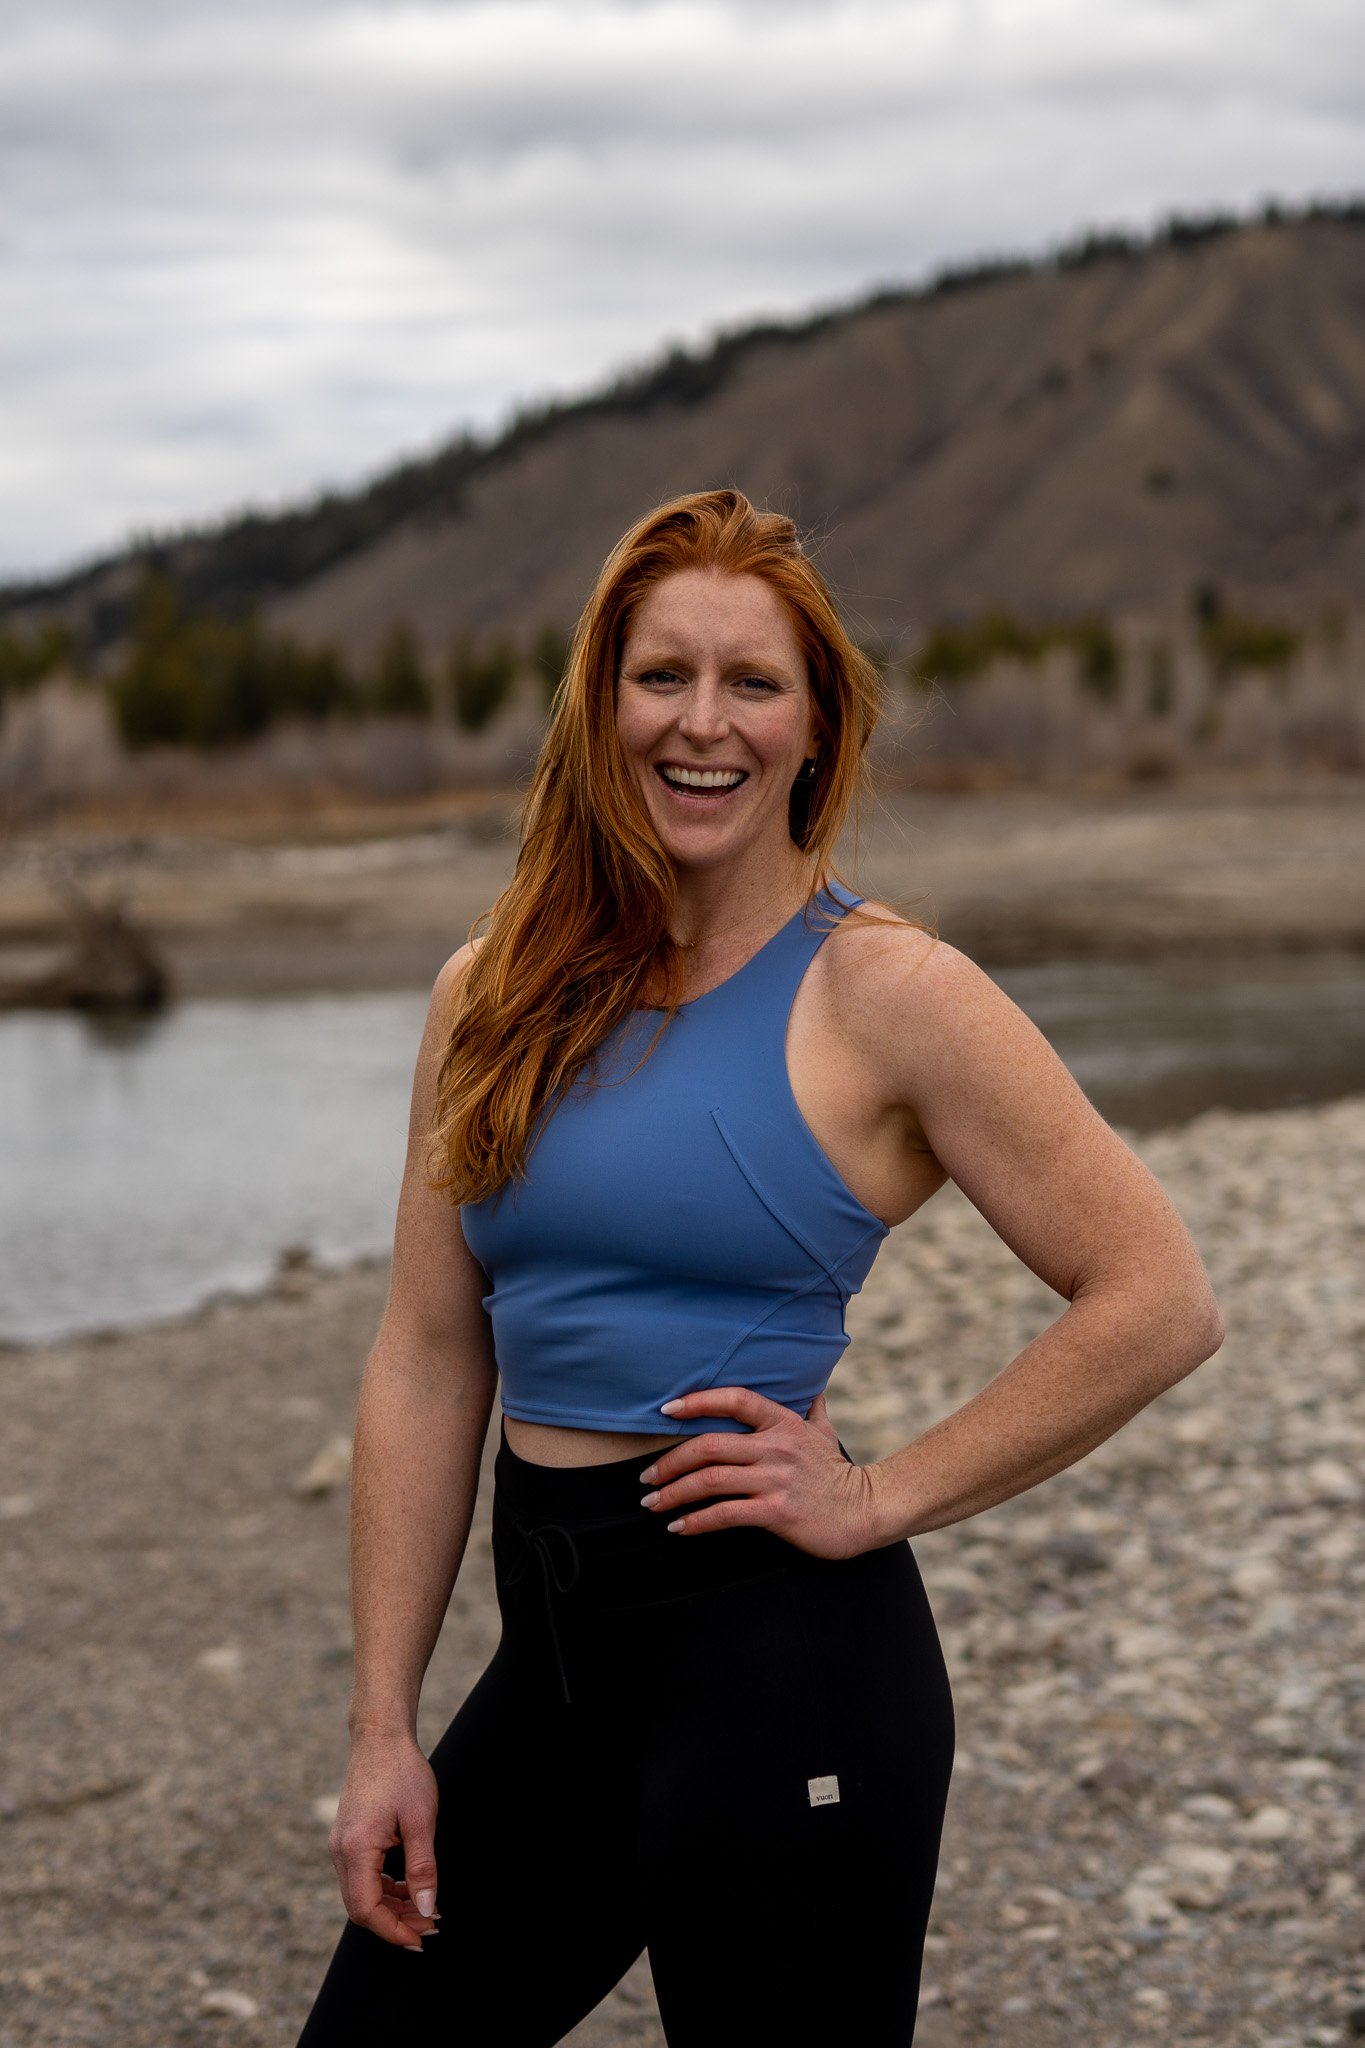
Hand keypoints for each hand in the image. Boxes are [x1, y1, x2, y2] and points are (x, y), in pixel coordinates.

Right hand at [328, 1732, 440, 1950]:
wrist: (380, 1737)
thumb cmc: (403, 1772)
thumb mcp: (421, 1820)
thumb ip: (422, 1867)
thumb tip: (425, 1908)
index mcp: (356, 1848)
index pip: (366, 1909)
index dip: (393, 1931)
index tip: (420, 1939)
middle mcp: (340, 1850)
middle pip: (360, 1906)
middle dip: (394, 1922)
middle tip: (428, 1926)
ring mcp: (340, 1844)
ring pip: (360, 1893)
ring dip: (389, 1906)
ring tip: (423, 1909)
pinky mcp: (346, 1838)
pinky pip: (360, 1876)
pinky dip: (382, 1888)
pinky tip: (407, 1886)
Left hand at [639, 1387, 886, 1558]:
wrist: (866, 1512)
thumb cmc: (839, 1473)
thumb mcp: (826, 1433)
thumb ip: (812, 1409)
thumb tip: (813, 1389)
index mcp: (783, 1422)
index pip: (735, 1399)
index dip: (698, 1401)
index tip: (667, 1410)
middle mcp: (776, 1446)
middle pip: (708, 1445)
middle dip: (669, 1462)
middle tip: (646, 1477)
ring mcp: (775, 1479)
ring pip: (709, 1481)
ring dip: (673, 1493)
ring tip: (652, 1504)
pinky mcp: (776, 1512)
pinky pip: (725, 1514)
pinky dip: (695, 1522)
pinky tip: (679, 1528)